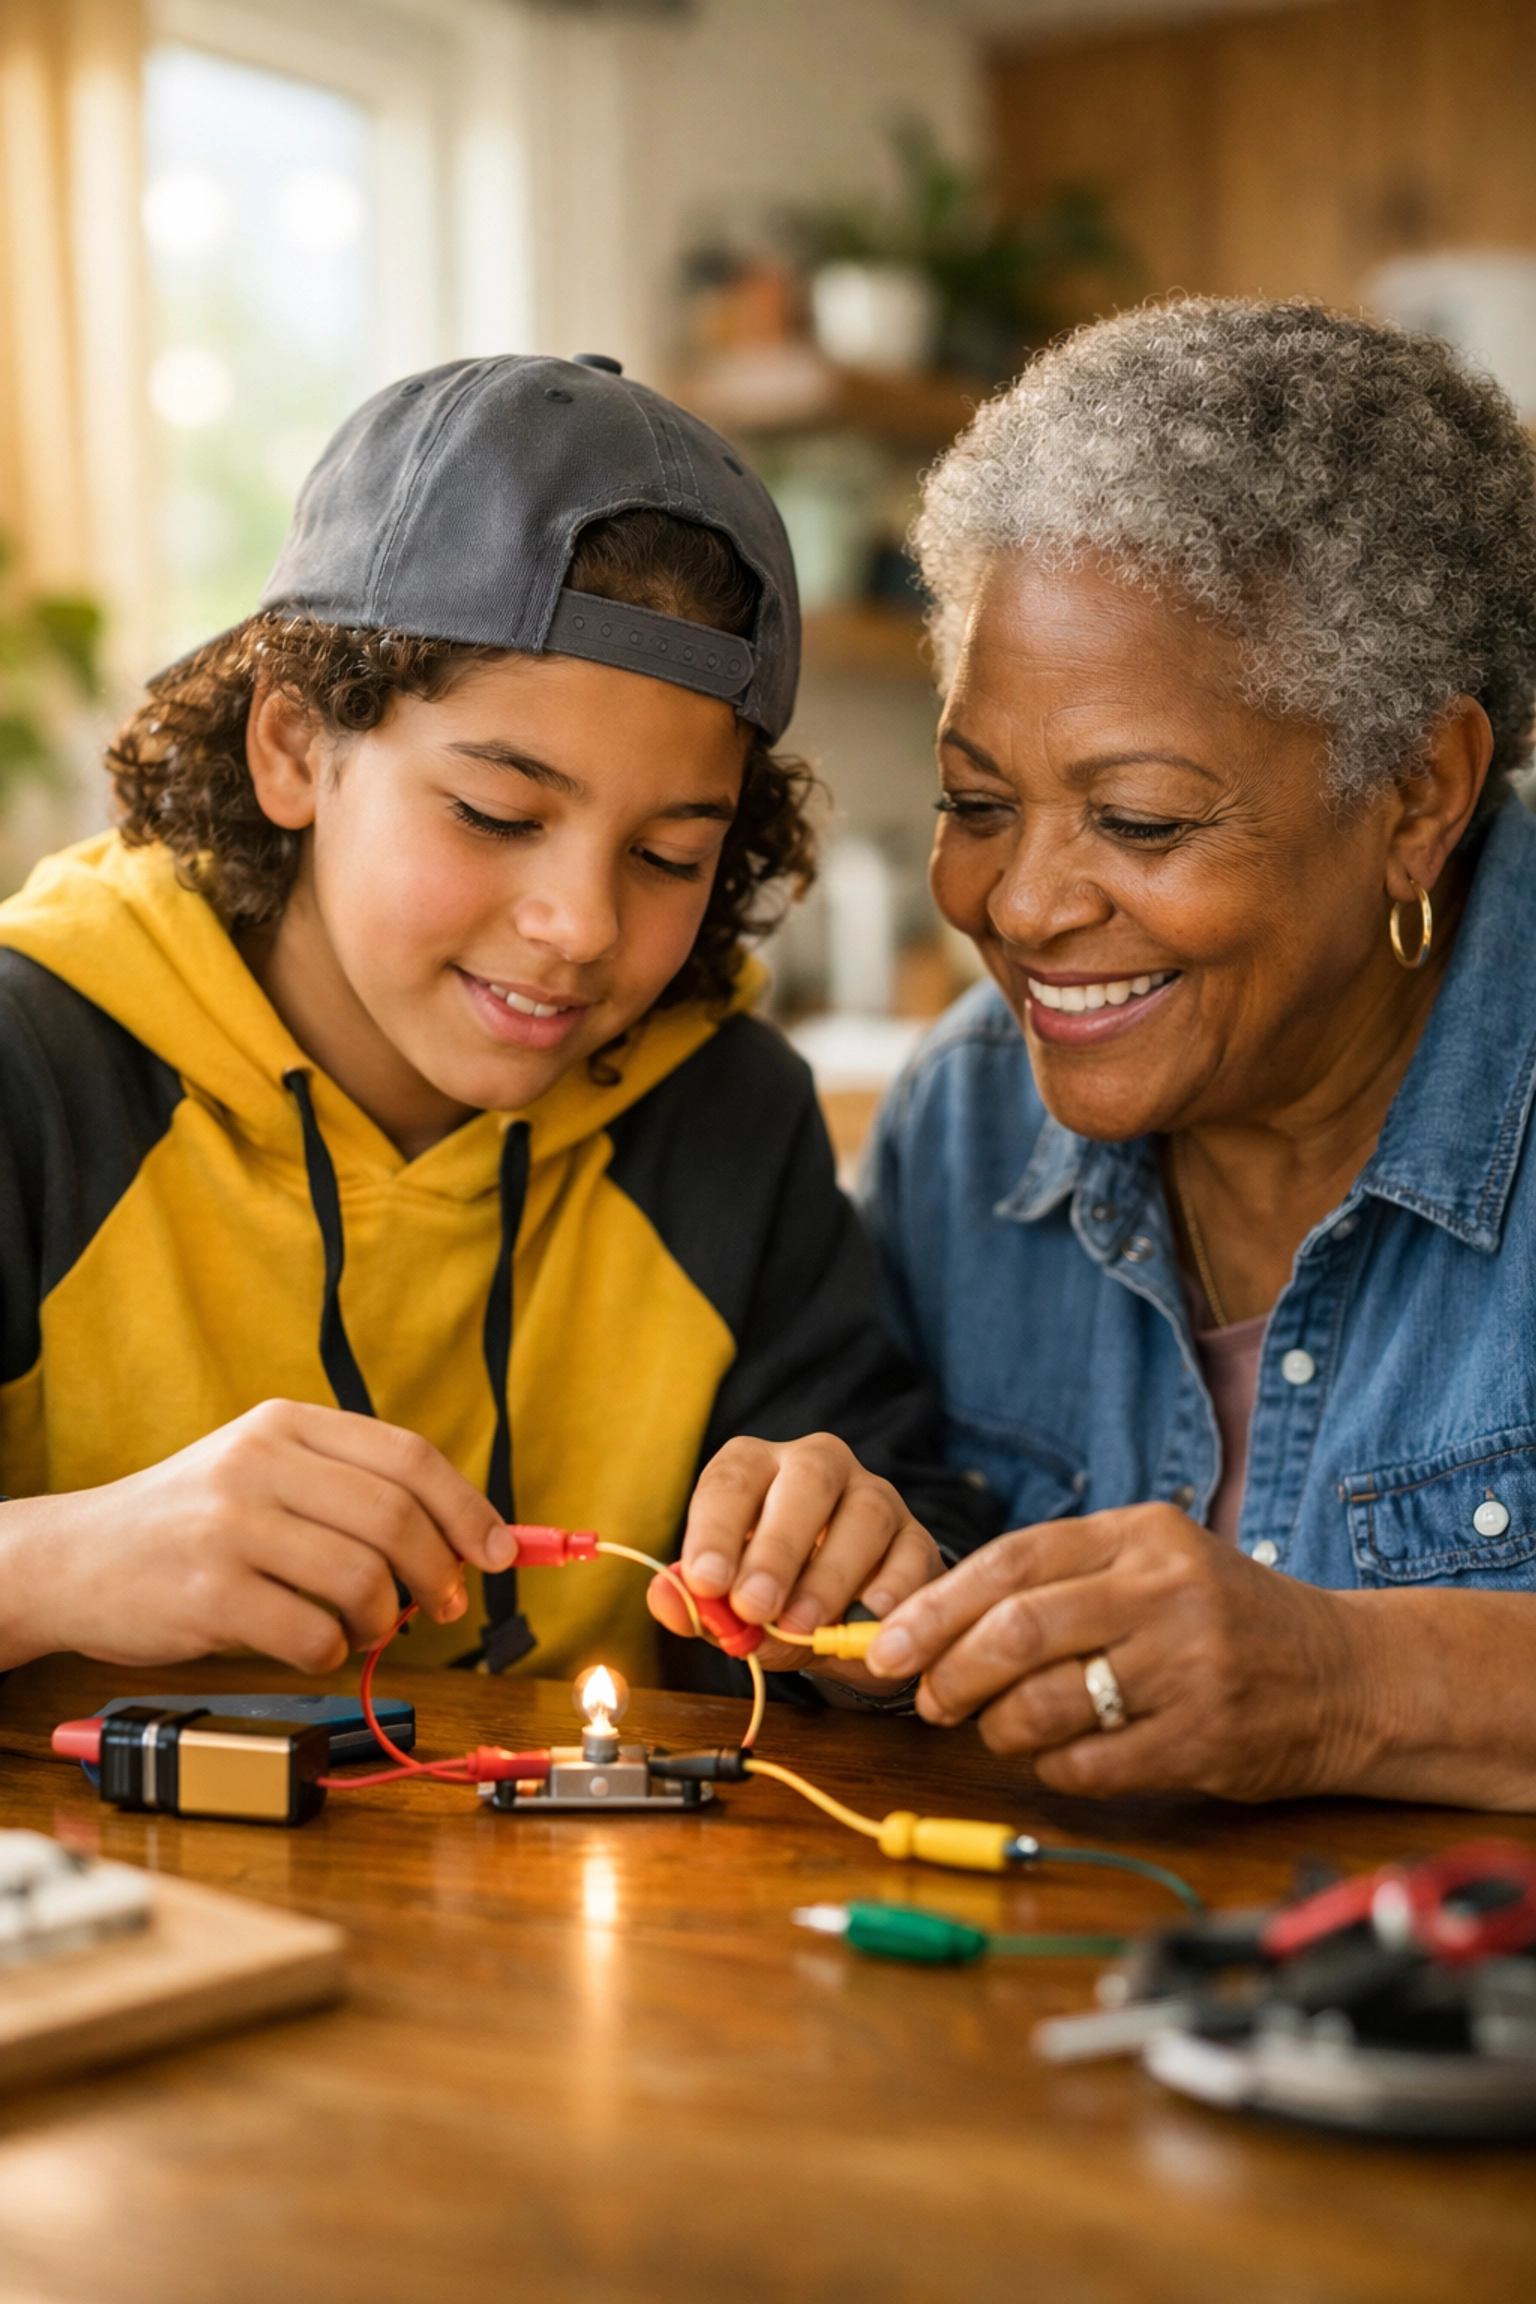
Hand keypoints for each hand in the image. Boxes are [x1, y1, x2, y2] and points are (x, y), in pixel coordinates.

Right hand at [0, 1400, 516, 1673]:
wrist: (71, 1560)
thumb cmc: (189, 1525)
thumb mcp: (262, 1474)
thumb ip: (350, 1492)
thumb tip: (468, 1539)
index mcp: (284, 1424)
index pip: (407, 1457)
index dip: (466, 1507)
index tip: (498, 1552)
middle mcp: (258, 1463)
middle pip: (396, 1519)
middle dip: (439, 1573)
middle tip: (444, 1607)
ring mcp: (230, 1526)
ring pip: (363, 1580)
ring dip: (382, 1620)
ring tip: (362, 1627)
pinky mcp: (207, 1593)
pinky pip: (312, 1634)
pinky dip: (329, 1651)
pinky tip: (308, 1643)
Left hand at [646, 1433, 942, 1682]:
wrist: (844, 1617)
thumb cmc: (772, 1594)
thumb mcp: (729, 1603)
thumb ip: (698, 1604)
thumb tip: (665, 1600)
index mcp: (758, 1468)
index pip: (733, 1477)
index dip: (716, 1528)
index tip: (705, 1582)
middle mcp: (819, 1467)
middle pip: (807, 1480)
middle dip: (777, 1546)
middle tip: (754, 1607)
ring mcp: (875, 1497)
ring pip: (865, 1515)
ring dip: (831, 1575)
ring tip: (803, 1627)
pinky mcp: (916, 1537)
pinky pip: (913, 1554)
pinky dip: (893, 1589)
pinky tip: (871, 1620)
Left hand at [864, 1504, 1368, 1798]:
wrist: (1349, 1676)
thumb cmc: (1225, 1616)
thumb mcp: (1153, 1562)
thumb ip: (1061, 1577)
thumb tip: (937, 1620)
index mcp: (1141, 1534)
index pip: (1012, 1561)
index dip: (935, 1608)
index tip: (886, 1645)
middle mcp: (1166, 1591)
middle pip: (1018, 1631)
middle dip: (951, 1673)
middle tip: (927, 1699)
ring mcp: (1190, 1668)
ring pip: (1046, 1704)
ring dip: (997, 1728)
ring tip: (994, 1729)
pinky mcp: (1204, 1741)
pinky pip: (1090, 1765)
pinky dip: (1051, 1768)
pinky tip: (1054, 1756)